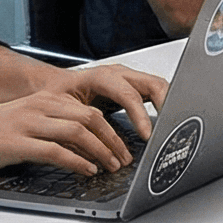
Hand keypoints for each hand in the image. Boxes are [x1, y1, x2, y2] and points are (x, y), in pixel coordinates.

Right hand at [0, 89, 143, 174]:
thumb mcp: (24, 121)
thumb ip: (52, 127)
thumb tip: (82, 146)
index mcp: (43, 99)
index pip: (89, 109)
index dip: (112, 128)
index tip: (123, 145)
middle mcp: (38, 107)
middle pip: (90, 117)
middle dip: (113, 140)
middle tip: (124, 158)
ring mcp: (28, 123)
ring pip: (78, 132)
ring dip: (101, 151)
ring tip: (111, 166)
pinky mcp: (16, 143)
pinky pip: (55, 151)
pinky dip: (77, 161)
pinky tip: (87, 170)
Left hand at [41, 63, 169, 141]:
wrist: (54, 84)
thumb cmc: (56, 95)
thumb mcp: (62, 109)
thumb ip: (79, 125)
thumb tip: (94, 148)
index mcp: (101, 77)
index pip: (129, 94)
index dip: (140, 115)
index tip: (147, 135)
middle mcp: (118, 74)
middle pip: (153, 84)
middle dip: (165, 107)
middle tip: (167, 132)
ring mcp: (128, 78)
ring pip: (158, 87)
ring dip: (167, 107)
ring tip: (168, 130)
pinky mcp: (133, 86)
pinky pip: (154, 93)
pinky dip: (162, 107)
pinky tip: (163, 123)